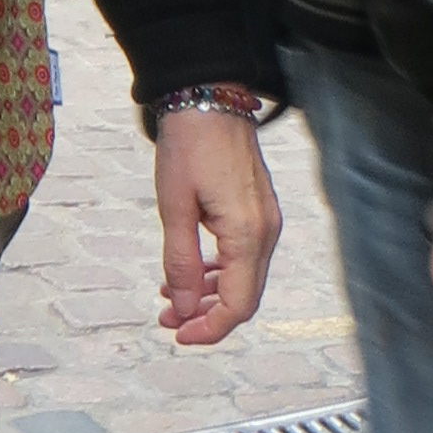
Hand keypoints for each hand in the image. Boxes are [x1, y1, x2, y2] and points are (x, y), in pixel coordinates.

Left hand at [153, 107, 281, 346]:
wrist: (208, 98)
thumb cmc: (189, 146)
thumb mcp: (174, 207)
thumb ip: (180, 262)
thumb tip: (183, 306)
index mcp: (248, 235)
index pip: (238, 305)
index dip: (210, 328)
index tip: (179, 334)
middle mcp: (266, 232)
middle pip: (244, 296)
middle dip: (206, 314)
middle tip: (166, 316)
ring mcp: (266, 221)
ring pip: (243, 278)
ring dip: (209, 293)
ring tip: (170, 295)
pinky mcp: (259, 210)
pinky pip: (244, 256)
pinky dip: (219, 271)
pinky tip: (191, 271)